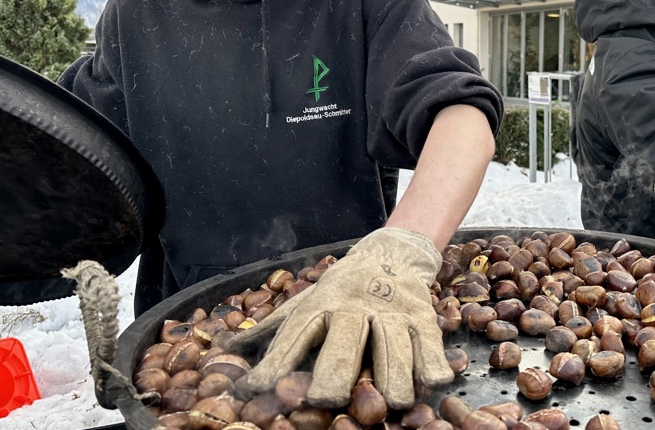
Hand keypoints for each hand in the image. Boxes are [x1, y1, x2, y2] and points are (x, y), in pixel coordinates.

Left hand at [226, 227, 453, 408]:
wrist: (392, 251)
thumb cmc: (341, 288)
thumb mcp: (303, 302)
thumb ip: (268, 329)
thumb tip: (222, 350)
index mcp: (321, 304)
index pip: (295, 334)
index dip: (277, 361)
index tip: (259, 387)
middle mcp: (356, 306)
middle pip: (345, 341)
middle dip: (336, 370)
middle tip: (326, 397)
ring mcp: (393, 311)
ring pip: (393, 346)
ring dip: (393, 375)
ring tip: (392, 404)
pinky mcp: (423, 316)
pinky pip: (430, 343)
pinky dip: (432, 363)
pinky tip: (429, 383)